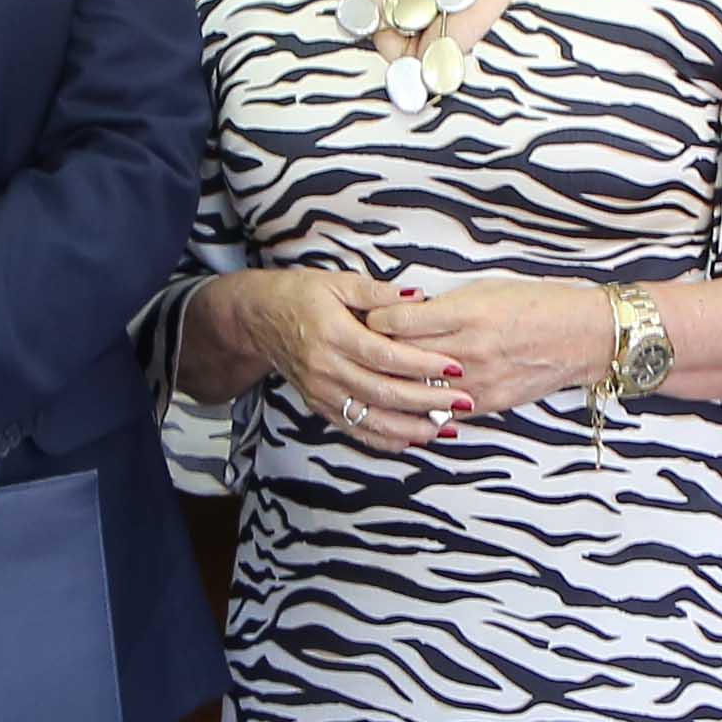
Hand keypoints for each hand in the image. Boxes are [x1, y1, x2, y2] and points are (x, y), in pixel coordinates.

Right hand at [242, 271, 464, 450]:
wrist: (258, 318)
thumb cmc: (300, 296)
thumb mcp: (338, 282)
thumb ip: (378, 293)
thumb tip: (418, 297)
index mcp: (334, 334)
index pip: (386, 355)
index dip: (422, 364)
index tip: (454, 366)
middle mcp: (326, 368)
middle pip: (384, 391)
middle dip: (428, 400)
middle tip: (463, 400)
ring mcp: (321, 392)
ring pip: (372, 418)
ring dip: (412, 426)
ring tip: (447, 426)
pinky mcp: (318, 406)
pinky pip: (355, 429)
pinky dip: (386, 439)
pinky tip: (414, 439)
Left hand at [366, 275, 619, 420]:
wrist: (583, 336)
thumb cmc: (537, 304)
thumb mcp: (486, 288)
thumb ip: (444, 304)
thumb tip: (404, 312)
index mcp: (466, 312)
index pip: (398, 322)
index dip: (374, 320)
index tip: (367, 317)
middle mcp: (469, 349)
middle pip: (401, 356)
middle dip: (377, 350)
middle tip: (360, 345)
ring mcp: (478, 381)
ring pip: (416, 388)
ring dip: (395, 382)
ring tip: (379, 374)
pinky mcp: (489, 403)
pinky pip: (442, 409)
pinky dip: (422, 404)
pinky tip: (408, 398)